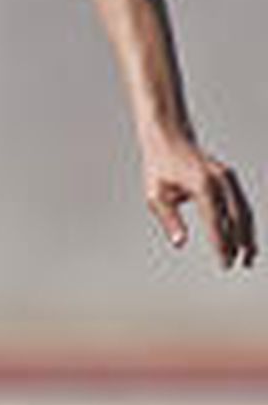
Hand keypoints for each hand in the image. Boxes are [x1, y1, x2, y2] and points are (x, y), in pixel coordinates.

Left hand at [144, 136, 256, 267]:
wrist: (168, 139)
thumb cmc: (159, 169)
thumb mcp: (156, 195)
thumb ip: (169, 219)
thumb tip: (179, 243)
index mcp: (202, 184)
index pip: (215, 221)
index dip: (221, 244)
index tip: (224, 264)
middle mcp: (220, 180)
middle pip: (237, 217)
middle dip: (241, 243)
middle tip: (240, 265)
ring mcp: (227, 177)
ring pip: (244, 211)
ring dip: (248, 235)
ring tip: (248, 258)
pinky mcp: (229, 178)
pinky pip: (241, 204)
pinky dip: (245, 222)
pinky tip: (245, 239)